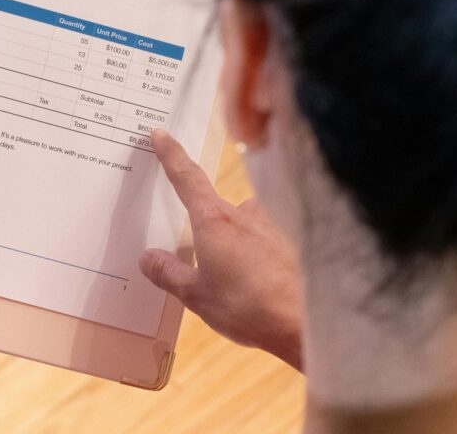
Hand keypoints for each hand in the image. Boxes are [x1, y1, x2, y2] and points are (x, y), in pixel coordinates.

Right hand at [139, 130, 303, 370]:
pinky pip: (268, 240)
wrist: (308, 321)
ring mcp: (272, 225)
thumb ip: (169, 273)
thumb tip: (148, 258)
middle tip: (207, 265)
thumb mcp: (196, 296)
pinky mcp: (293, 242)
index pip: (186, 178)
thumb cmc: (250, 307)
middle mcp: (244, 214)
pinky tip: (264, 285)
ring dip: (238, 246)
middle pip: (216, 208)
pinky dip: (261, 256)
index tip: (160, 134)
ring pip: (245, 225)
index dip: (171, 155)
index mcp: (214, 221)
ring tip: (240, 285)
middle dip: (208, 232)